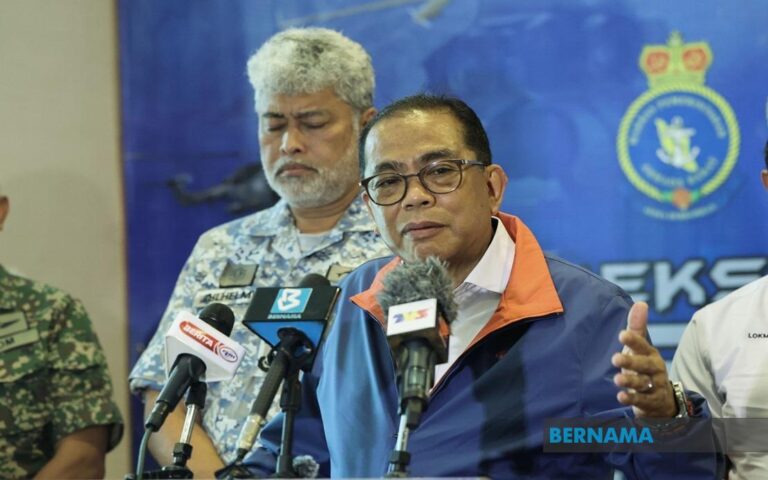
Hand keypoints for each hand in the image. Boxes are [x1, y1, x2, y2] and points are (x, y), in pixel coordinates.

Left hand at [611, 301, 677, 417]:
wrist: (661, 400)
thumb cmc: (644, 368)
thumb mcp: (640, 349)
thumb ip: (637, 327)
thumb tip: (641, 303)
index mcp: (650, 354)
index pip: (642, 345)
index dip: (633, 340)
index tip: (622, 334)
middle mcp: (654, 370)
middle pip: (645, 365)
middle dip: (631, 362)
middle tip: (615, 359)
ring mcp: (654, 387)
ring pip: (643, 384)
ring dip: (630, 382)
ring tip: (617, 379)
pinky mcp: (651, 403)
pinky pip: (643, 401)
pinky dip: (632, 399)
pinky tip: (621, 397)